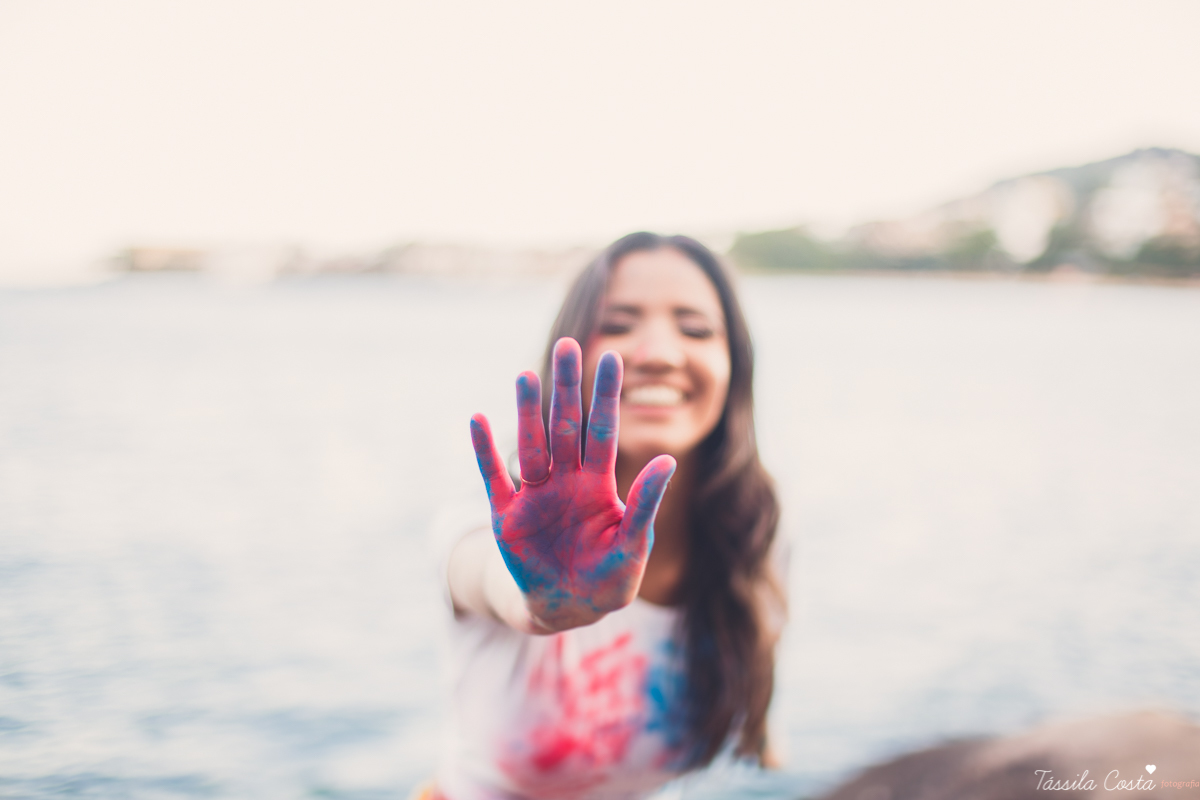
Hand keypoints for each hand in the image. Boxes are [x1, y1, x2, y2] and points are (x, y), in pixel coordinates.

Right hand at [469, 337, 675, 632]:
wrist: (570, 608)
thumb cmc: (611, 578)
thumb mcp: (635, 544)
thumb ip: (647, 502)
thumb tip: (669, 459)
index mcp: (599, 484)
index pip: (603, 430)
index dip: (607, 395)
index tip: (612, 357)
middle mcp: (566, 480)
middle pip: (566, 425)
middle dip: (567, 388)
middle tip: (569, 345)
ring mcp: (535, 495)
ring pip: (531, 444)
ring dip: (527, 412)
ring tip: (526, 375)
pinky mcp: (507, 515)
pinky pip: (493, 477)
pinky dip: (484, 451)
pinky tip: (477, 420)